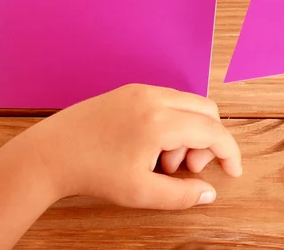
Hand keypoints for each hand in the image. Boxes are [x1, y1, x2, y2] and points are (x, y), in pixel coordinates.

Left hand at [17, 84, 241, 209]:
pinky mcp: (132, 90)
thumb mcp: (140, 193)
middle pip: (206, 110)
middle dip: (207, 140)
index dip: (229, 151)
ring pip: (188, 103)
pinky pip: (169, 100)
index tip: (233, 170)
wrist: (50, 153)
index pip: (212, 130)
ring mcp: (143, 89)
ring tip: (161, 160)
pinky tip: (151, 145)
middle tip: (186, 168)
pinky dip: (173, 121)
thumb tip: (209, 193)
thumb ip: (181, 195)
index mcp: (160, 121)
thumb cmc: (92, 174)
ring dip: (189, 131)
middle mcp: (155, 97)